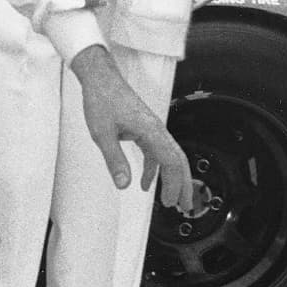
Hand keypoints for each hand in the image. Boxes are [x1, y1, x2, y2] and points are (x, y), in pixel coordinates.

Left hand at [71, 44, 192, 210]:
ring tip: (172, 200)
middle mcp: (156, 130)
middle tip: (185, 207)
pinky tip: (145, 183)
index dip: (174, 183)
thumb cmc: (101, 100)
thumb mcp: (102, 133)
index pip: (171, 161)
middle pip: (178, 161)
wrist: (100, 79)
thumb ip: (114, 160)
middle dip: (184, 185)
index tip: (171, 202)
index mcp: (150, 130)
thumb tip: (123, 184)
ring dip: (172, 179)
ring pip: (169, 157)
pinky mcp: (144, 129)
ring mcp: (152, 129)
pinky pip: (155, 153)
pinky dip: (154, 169)